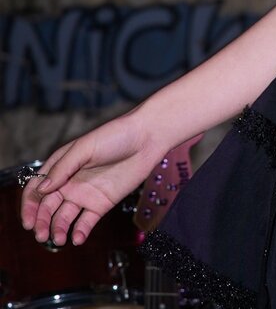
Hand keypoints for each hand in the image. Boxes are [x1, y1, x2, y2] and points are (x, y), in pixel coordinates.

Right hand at [20, 109, 159, 246]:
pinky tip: (77, 238)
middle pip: (47, 207)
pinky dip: (80, 232)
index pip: (37, 188)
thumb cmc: (115, 135)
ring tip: (59, 239)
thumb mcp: (86, 147)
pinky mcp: (102, 203)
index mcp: (62, 165)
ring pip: (64, 217)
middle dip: (41, 222)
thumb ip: (63, 168)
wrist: (147, 139)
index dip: (29, 205)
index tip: (29, 220)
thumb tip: (43, 188)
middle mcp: (70, 182)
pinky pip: (86, 222)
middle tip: (40, 235)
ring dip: (58, 230)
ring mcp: (86, 194)